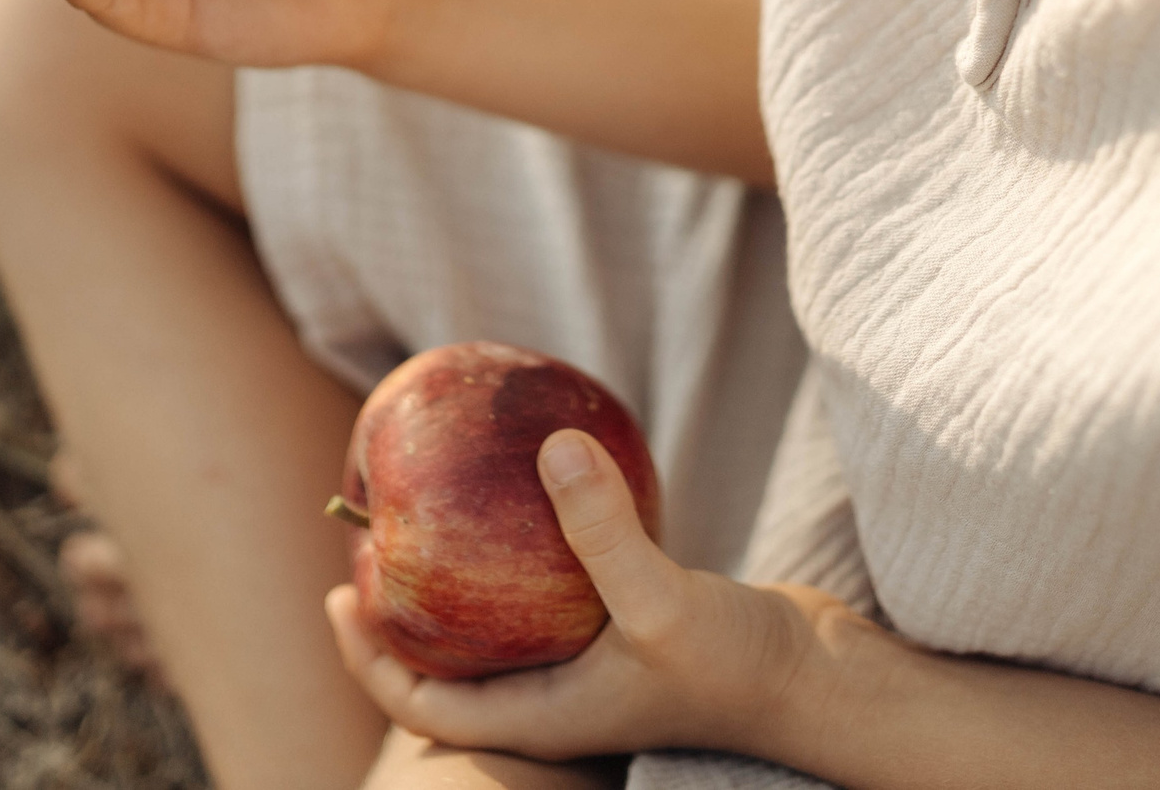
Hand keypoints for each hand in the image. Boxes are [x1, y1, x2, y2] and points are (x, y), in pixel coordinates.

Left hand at [327, 430, 855, 764]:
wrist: (820, 680)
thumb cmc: (739, 666)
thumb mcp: (662, 599)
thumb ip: (602, 528)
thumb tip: (548, 444)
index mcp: (543, 715)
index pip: (425, 706)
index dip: (370, 657)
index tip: (338, 592)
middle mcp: (558, 693)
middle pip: (453, 665)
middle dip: (404, 614)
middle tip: (371, 543)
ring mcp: (594, 661)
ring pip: (505, 625)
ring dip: (466, 581)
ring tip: (435, 512)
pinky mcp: (630, 624)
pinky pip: (560, 586)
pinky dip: (536, 546)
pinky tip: (538, 485)